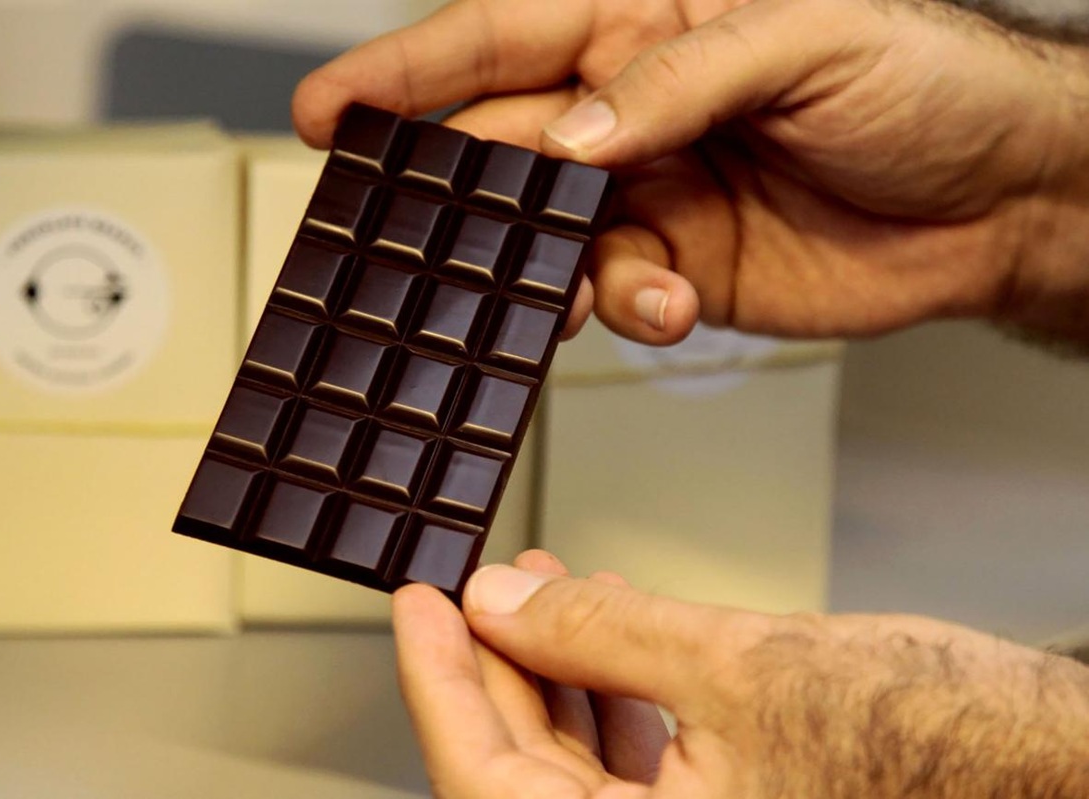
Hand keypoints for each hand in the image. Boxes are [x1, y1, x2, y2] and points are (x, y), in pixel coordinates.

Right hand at [294, 0, 1088, 346]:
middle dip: (452, 198)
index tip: (330, 111)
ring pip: (545, 240)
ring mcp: (648, 194)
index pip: (501, 38)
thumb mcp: (806, 40)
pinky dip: (623, 309)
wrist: (993, 200)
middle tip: (404, 240)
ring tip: (560, 292)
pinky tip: (664, 306)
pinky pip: (613, 295)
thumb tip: (575, 137)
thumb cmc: (923, 82)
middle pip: (501, 149)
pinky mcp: (677, 269)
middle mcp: (629, 111)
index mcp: (643, 23)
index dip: (407, 73)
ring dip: (541, 274)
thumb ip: (676, 80)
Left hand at [392, 552, 1088, 797]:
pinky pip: (638, 756)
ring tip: (546, 586)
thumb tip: (498, 603)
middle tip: (481, 584)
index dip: (438, 683)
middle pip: (525, 767)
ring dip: (558, 666)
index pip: (487, 782)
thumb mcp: (742, 665)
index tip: (414, 605)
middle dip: (501, 662)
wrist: (1055, 763)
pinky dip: (615, 685)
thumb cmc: (938, 743)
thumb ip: (604, 636)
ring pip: (578, 759)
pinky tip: (612, 624)